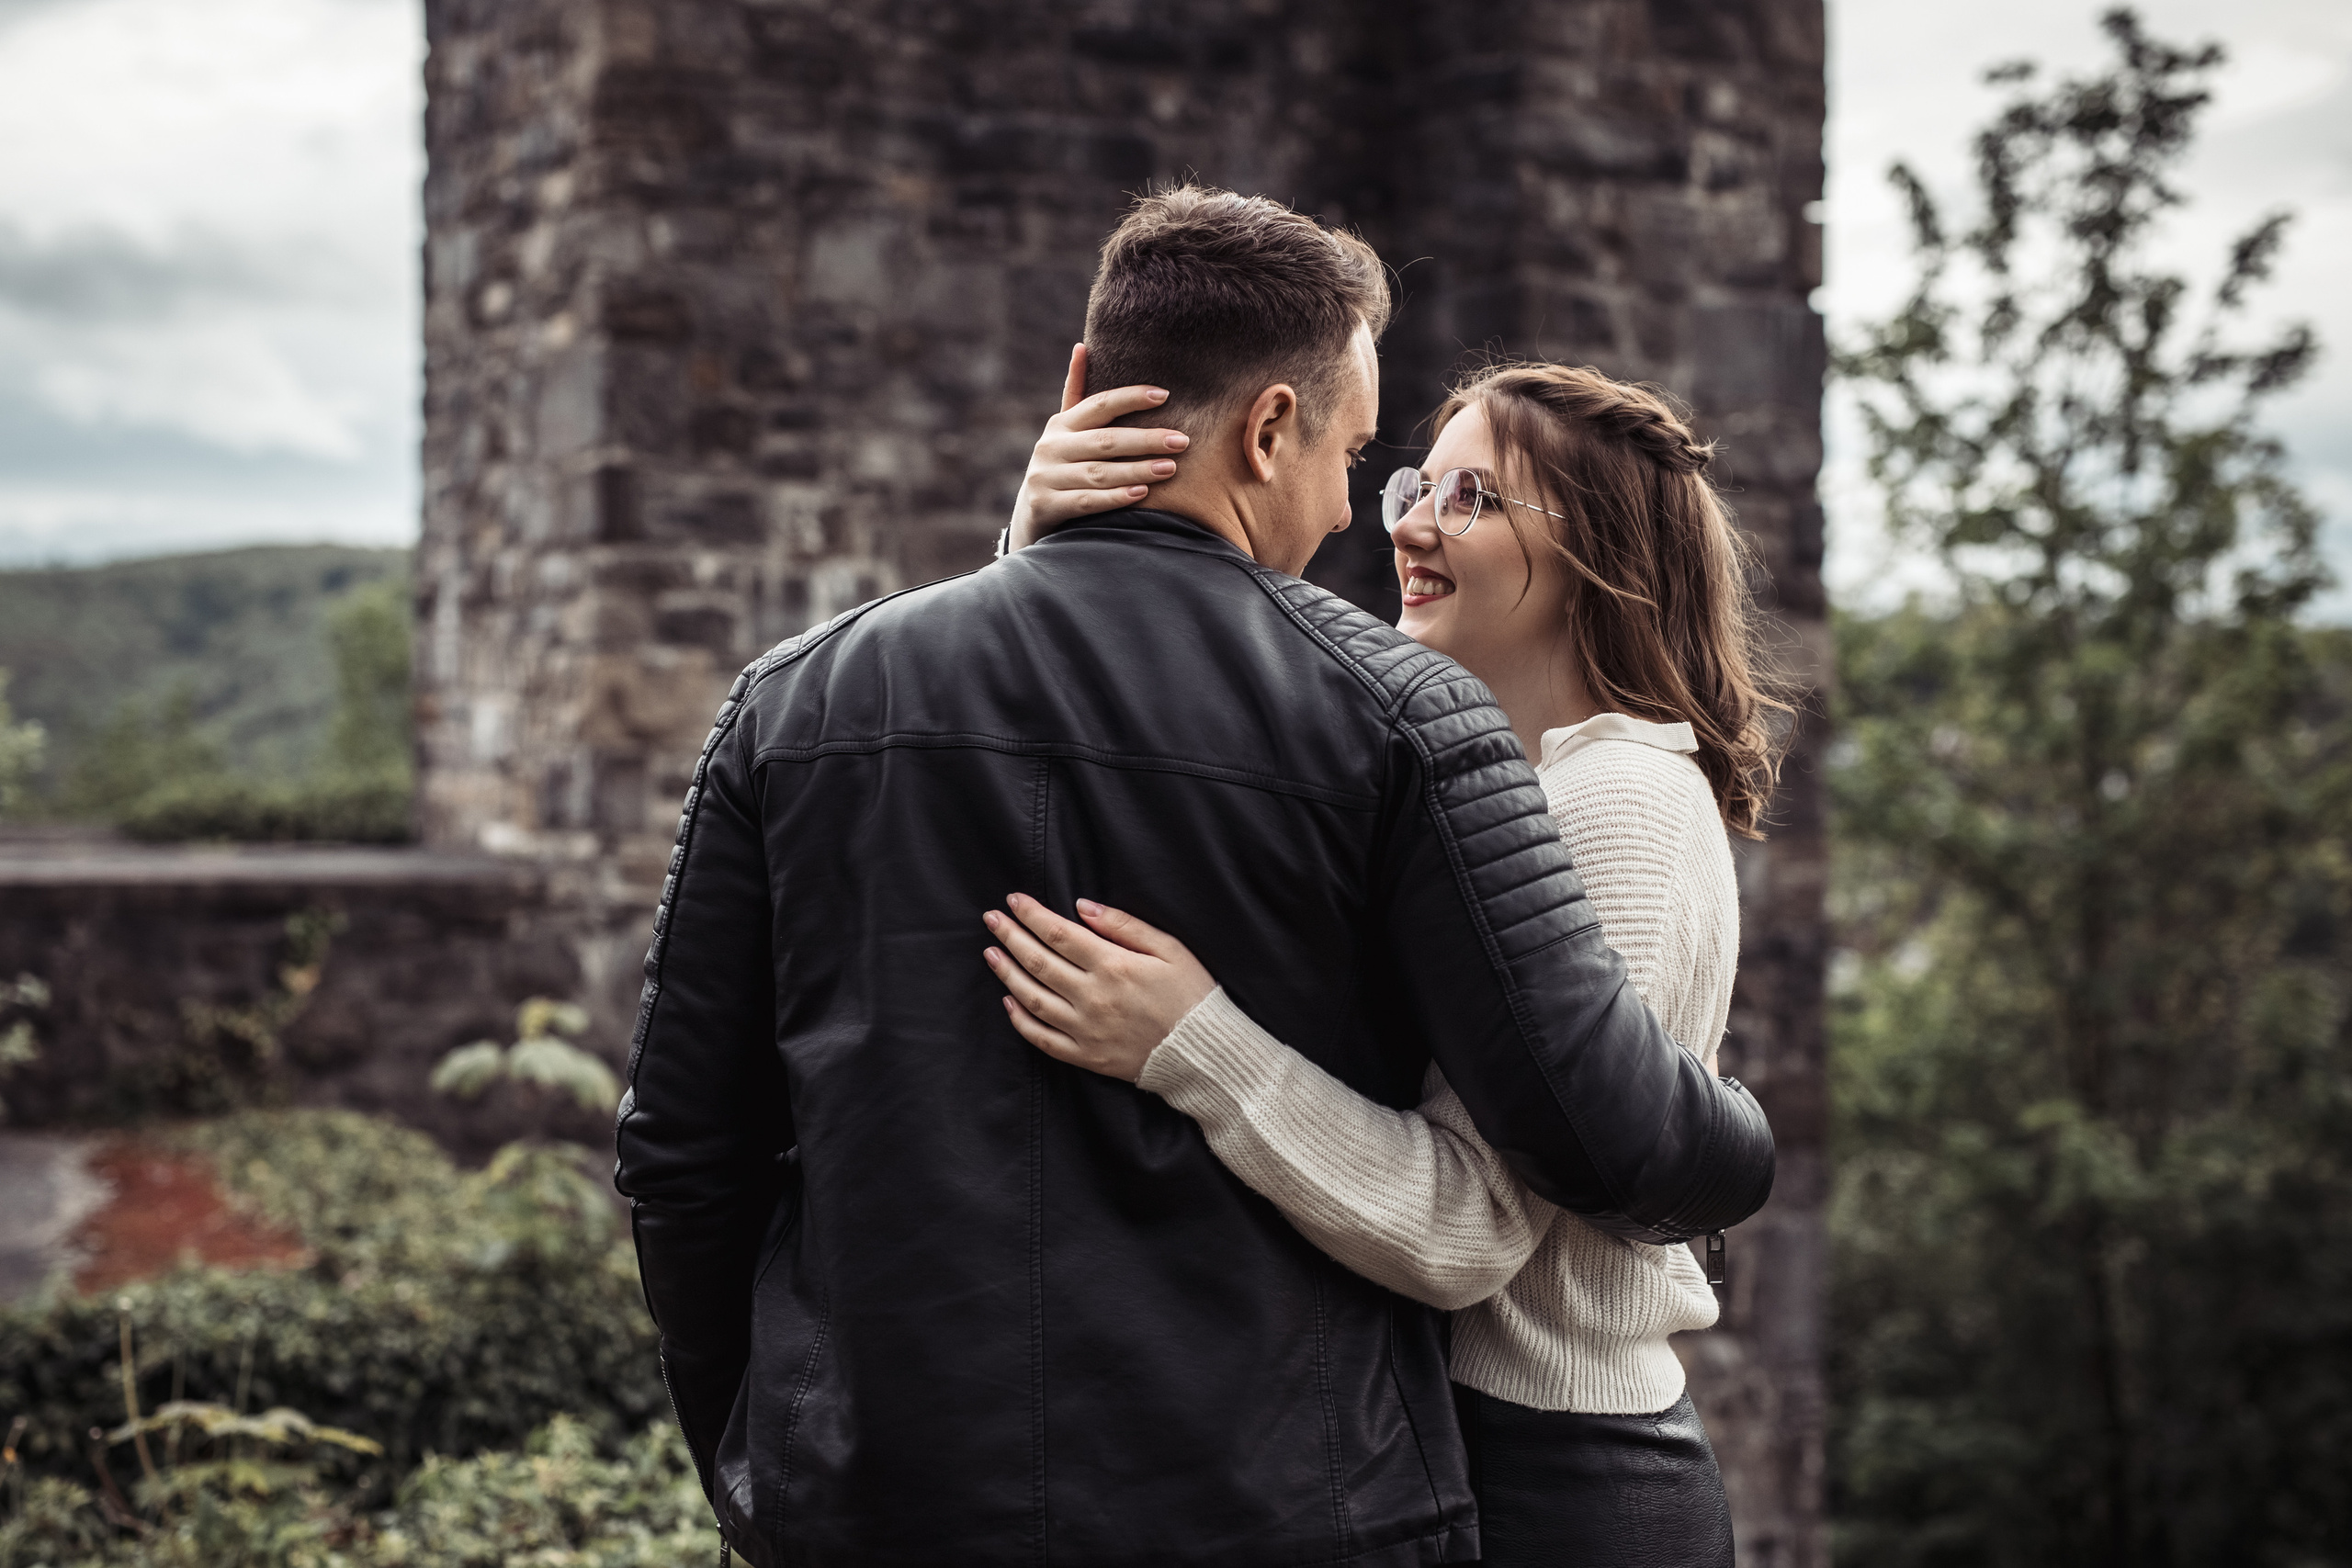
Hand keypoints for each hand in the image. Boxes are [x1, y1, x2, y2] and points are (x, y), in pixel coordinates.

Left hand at [981, 894, 1215, 1081]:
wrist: (1205, 1053)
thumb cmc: (1192, 995)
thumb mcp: (1170, 949)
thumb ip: (1124, 925)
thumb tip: (1082, 907)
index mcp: (1113, 966)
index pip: (1059, 934)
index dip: (1031, 915)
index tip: (1013, 900)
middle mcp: (1093, 998)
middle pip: (1038, 962)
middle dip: (1010, 936)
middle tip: (990, 918)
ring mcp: (1086, 1030)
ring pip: (1032, 998)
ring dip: (1007, 973)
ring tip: (991, 953)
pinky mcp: (1086, 1056)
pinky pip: (1042, 1039)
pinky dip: (1021, 1020)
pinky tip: (1009, 1001)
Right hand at [1006, 344, 1190, 550]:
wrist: (1030, 516)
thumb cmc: (1062, 469)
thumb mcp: (1066, 432)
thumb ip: (1077, 394)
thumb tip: (1081, 347)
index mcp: (1062, 425)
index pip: (1099, 404)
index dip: (1131, 398)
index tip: (1165, 395)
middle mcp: (1051, 447)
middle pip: (1105, 440)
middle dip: (1145, 440)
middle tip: (1181, 440)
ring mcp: (1046, 477)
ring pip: (1099, 472)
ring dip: (1137, 469)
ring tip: (1170, 468)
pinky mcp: (1045, 506)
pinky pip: (1087, 501)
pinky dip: (1114, 497)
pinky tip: (1141, 494)